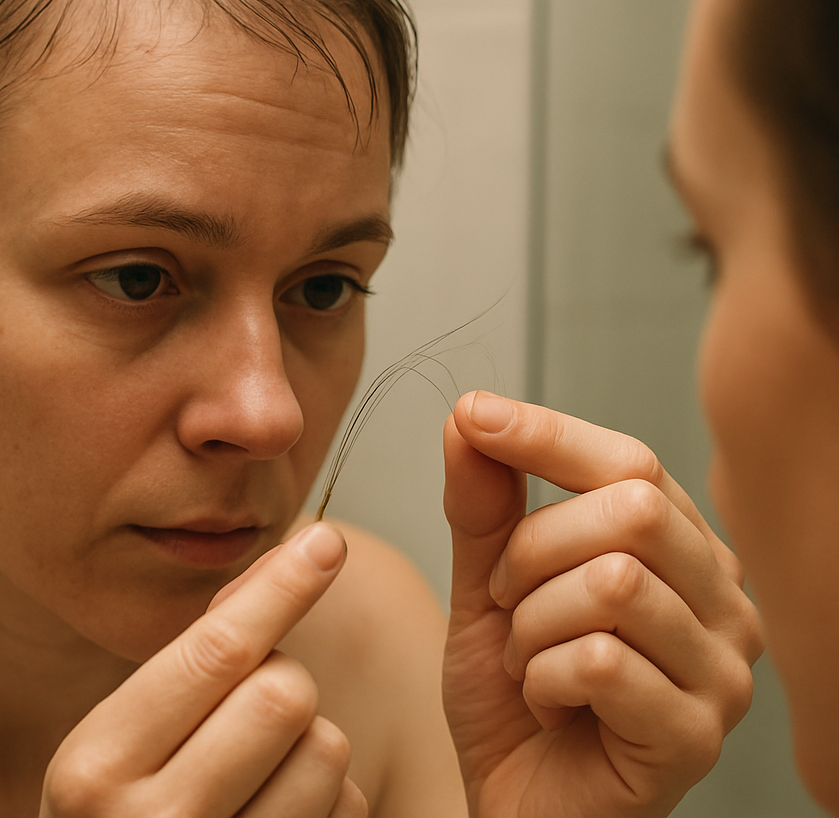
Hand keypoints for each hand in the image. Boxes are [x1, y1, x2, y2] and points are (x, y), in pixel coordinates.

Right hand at [39, 523, 365, 817]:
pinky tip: (276, 811)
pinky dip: (328, 797)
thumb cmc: (122, 808)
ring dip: (310, 743)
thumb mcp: (125, 732)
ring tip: (259, 769)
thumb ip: (201, 647)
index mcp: (96, 763)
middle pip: (284, 694)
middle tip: (250, 708)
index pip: (216, 652)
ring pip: (326, 749)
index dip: (281, 589)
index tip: (324, 543)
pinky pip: (346, 805)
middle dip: (284, 682)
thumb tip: (293, 556)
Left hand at [442, 392, 762, 817]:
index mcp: (681, 550)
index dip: (547, 433)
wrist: (517, 801)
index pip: (629, 460)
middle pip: (631, 512)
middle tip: (503, 598)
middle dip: (532, 549)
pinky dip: (543, 676)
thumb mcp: (489, 584)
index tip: (475, 414)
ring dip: (532, 621)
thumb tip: (471, 415)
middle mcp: (722, 601)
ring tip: (525, 657)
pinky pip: (601, 662)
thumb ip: (485, 505)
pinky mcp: (696, 736)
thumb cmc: (514, 693)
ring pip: (613, 584)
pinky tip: (546, 702)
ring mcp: (720, 672)